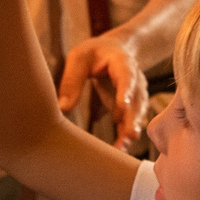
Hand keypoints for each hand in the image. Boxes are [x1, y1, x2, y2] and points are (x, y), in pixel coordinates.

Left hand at [59, 29, 148, 149]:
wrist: (115, 50)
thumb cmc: (94, 53)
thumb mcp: (79, 58)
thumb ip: (72, 80)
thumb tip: (63, 108)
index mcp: (122, 63)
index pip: (126, 76)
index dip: (125, 91)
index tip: (121, 106)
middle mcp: (135, 80)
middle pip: (136, 100)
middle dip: (133, 118)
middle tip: (130, 135)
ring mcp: (135, 95)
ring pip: (136, 115)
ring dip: (130, 130)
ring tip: (122, 147)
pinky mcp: (129, 108)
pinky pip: (129, 123)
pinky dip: (124, 136)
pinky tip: (118, 149)